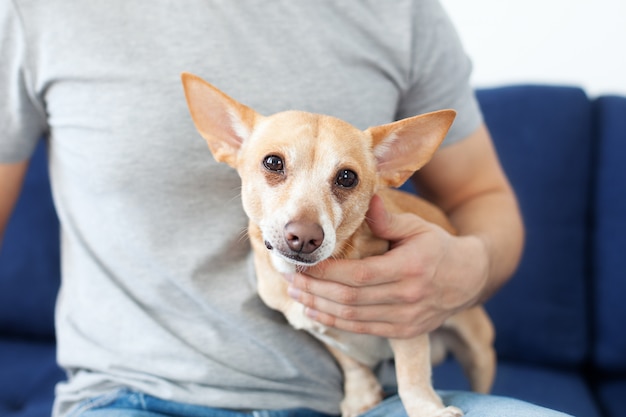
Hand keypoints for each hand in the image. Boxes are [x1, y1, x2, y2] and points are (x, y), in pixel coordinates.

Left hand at [284, 194, 489, 338]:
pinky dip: (334, 321)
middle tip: (290, 277)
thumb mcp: (418, 227)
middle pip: (349, 299)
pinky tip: (315, 311)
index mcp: (410, 268)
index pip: (359, 275)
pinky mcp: (403, 332)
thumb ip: (389, 219)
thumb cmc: (439, 248)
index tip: (303, 263)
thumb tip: (366, 200)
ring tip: (295, 293)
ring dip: (319, 306)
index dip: (326, 272)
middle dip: (314, 289)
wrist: (469, 280)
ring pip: (352, 318)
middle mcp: (407, 297)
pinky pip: (361, 329)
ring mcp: (405, 319)